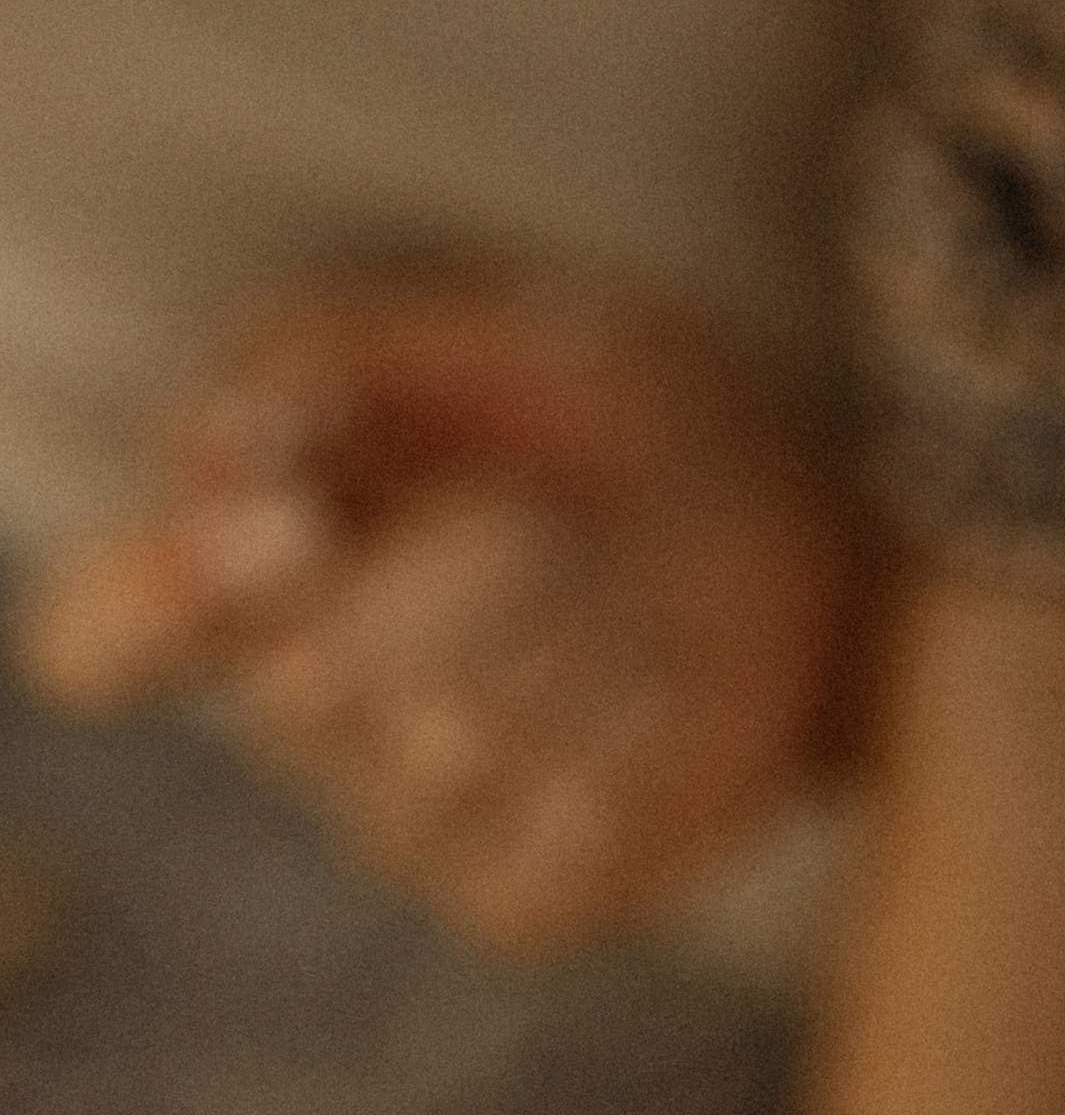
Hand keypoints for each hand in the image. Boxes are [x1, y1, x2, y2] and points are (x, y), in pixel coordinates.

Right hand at [14, 280, 867, 949]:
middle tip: (527, 518)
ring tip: (630, 581)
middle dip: (426, 587)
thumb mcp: (492, 329)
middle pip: (296, 687)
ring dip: (550, 650)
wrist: (803, 512)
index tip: (277, 515)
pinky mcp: (521, 888)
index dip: (151, 598)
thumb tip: (211, 428)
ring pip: (428, 760)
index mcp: (279, 553)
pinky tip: (657, 687)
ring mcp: (412, 805)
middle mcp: (318, 695)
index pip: (107, 630)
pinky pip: (520, 871)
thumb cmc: (619, 412)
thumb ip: (334, 351)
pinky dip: (605, 761)